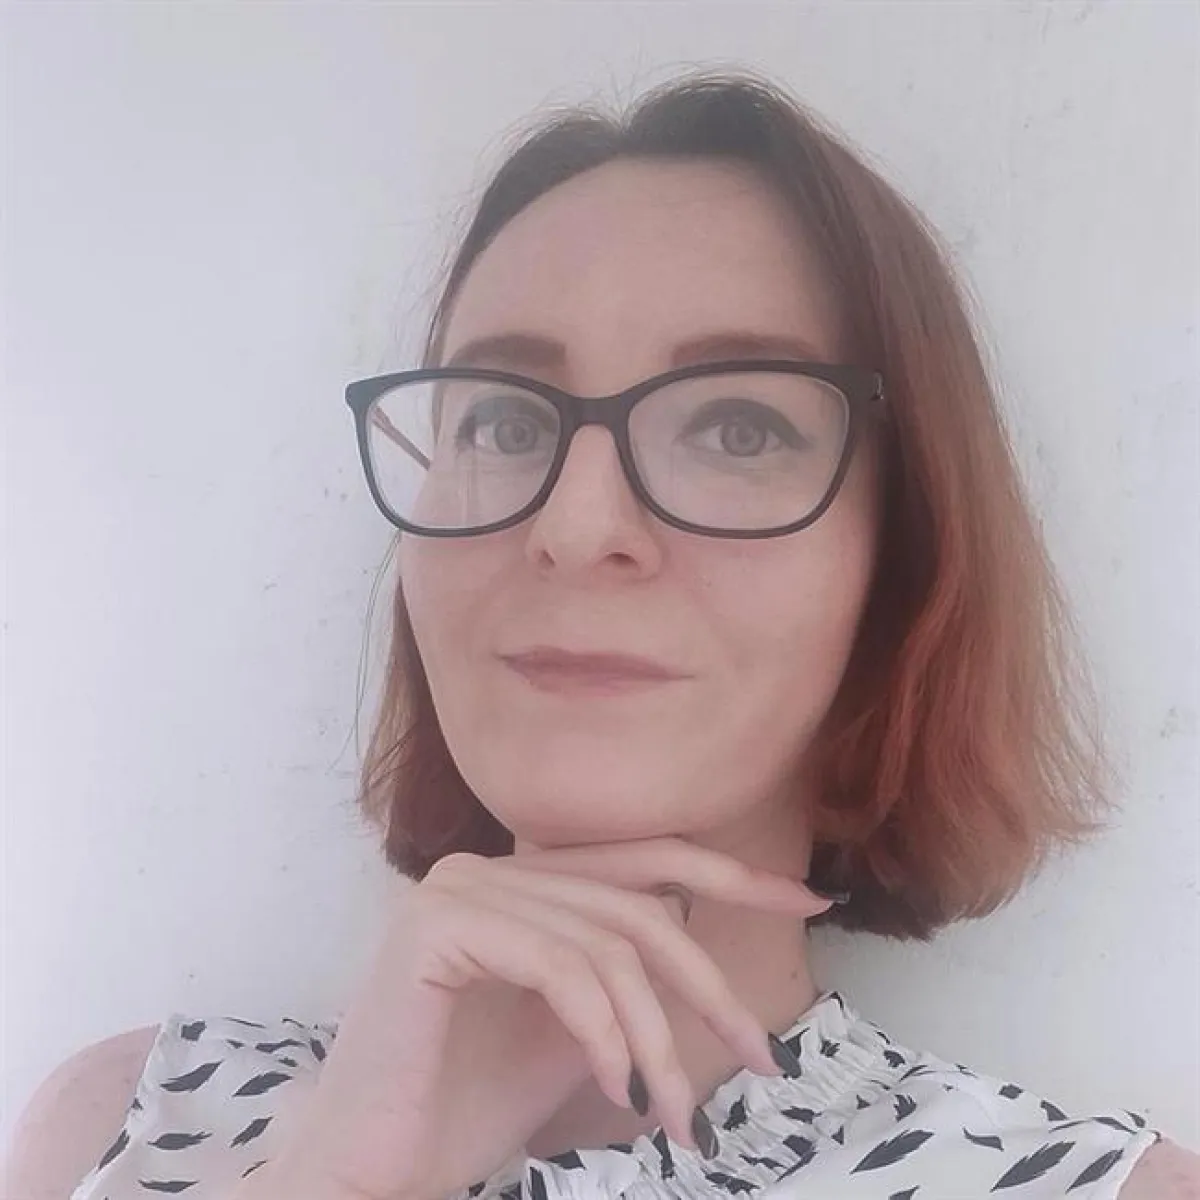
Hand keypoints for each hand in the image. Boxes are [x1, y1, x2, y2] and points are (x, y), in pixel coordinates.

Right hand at [250, 837, 833, 1199]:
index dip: (734, 874)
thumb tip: (705, 948)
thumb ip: (625, 976)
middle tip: (760, 1061)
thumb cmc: (472, 1105)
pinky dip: (604, 1031)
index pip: (644, 859)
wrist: (375, 1167)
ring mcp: (459, 888)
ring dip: (658, 1037)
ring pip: (607, 943)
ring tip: (675, 1115)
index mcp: (519, 880)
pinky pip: (560, 965)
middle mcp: (488, 867)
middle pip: (639, 906)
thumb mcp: (579, 1030)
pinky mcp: (437, 925)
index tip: (810, 900)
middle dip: (710, 987)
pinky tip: (618, 1088)